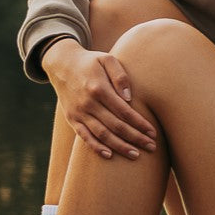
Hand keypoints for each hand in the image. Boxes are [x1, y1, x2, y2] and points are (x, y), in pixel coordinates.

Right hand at [42, 39, 157, 159]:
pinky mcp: (72, 119)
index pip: (124, 111)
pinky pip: (84, 137)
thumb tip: (129, 98)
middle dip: (135, 138)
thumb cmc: (91, 62)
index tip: (153, 132)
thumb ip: (120, 76)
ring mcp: (79, 113)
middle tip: (151, 147)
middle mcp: (88, 103)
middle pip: (115, 126)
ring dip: (119, 146)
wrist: (62, 64)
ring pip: (102, 135)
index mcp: (99, 88)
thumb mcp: (107, 59)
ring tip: (135, 155)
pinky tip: (109, 155)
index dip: (139, 124)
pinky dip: (96, 147)